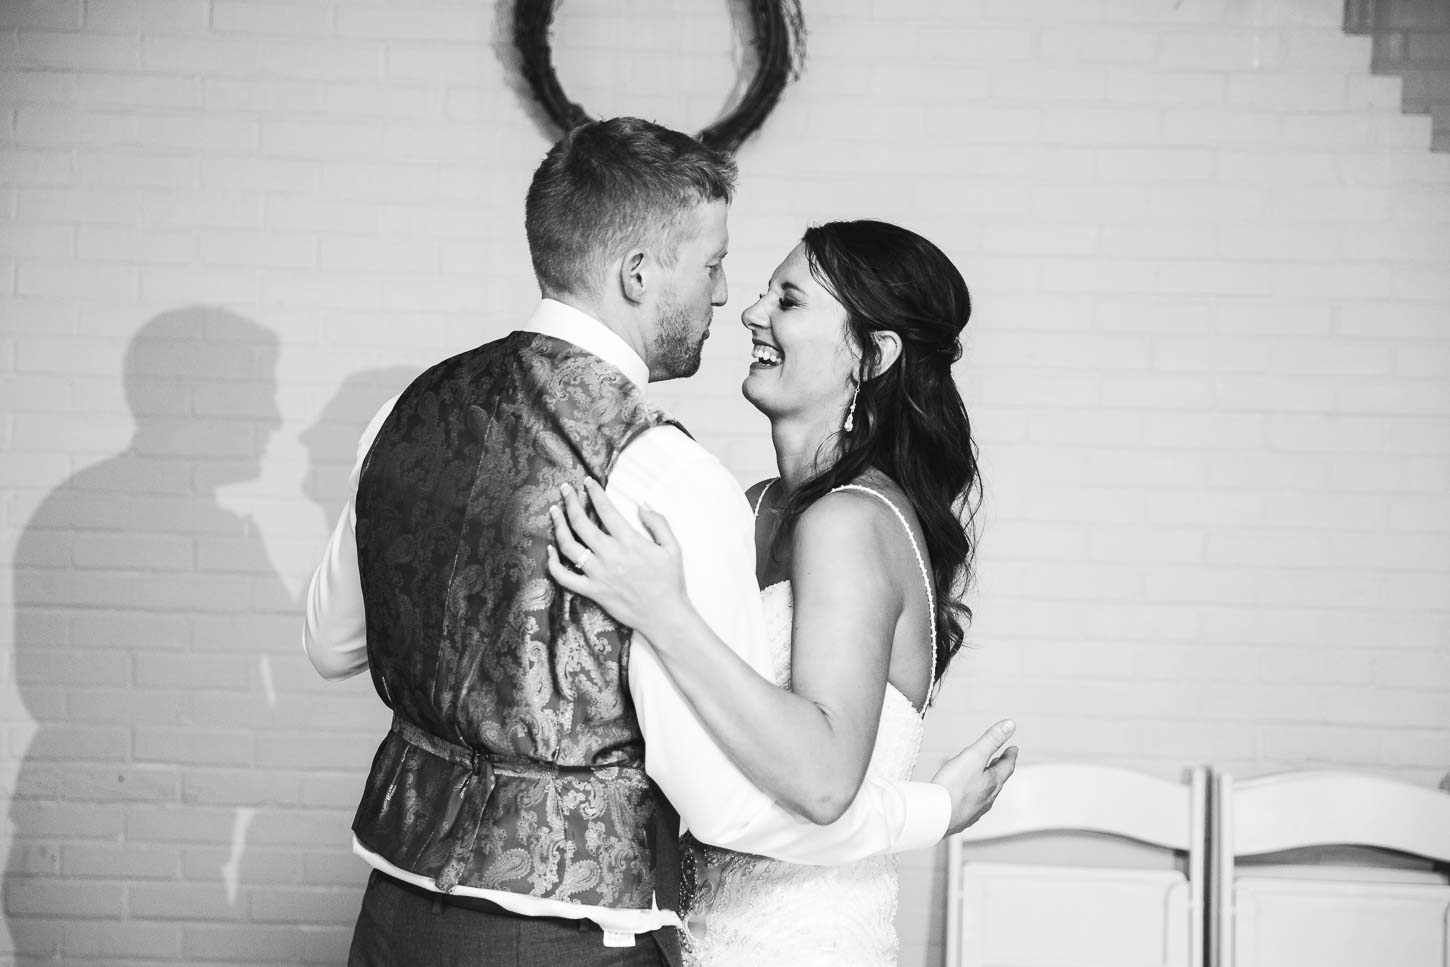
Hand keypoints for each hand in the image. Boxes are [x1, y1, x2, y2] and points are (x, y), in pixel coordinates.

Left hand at [545, 479, 691, 637]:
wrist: (665, 616)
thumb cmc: (671, 582)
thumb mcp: (673, 548)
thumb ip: (658, 523)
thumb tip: (642, 504)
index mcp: (630, 542)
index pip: (606, 510)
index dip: (594, 492)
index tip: (588, 481)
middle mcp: (610, 556)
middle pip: (581, 523)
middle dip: (570, 501)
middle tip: (565, 489)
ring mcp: (598, 574)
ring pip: (569, 546)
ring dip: (558, 525)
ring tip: (554, 511)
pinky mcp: (592, 591)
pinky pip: (565, 577)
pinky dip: (554, 563)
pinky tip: (551, 549)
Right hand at [930, 718, 1018, 835]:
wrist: (937, 815)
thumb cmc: (954, 786)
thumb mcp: (974, 755)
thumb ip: (992, 740)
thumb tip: (1010, 724)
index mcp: (993, 782)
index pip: (1007, 767)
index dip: (1010, 756)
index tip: (1013, 749)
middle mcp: (988, 798)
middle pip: (997, 780)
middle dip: (999, 768)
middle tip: (1001, 760)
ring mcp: (976, 809)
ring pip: (986, 793)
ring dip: (987, 782)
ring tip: (983, 776)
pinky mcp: (963, 817)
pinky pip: (973, 803)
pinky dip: (974, 795)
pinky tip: (965, 796)